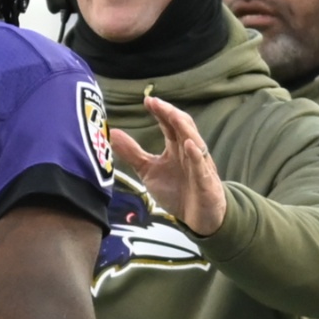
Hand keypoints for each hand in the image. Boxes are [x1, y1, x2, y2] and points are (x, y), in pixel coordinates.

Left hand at [109, 96, 225, 235]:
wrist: (198, 218)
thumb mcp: (149, 171)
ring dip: (183, 127)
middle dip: (170, 113)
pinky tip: (188, 144)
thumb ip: (132, 153)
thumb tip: (113, 133)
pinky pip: (201, 166)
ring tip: (171, 113)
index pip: (169, 124)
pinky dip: (195, 155)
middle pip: (182, 126)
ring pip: (194, 141)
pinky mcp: (206, 182)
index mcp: (176, 147)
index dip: (160, 112)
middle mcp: (189, 152)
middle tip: (156, 102)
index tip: (147, 100)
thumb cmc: (177, 190)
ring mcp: (200, 165)